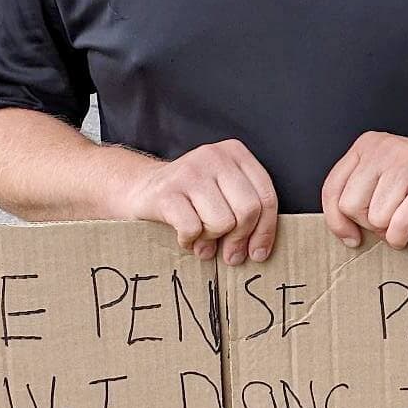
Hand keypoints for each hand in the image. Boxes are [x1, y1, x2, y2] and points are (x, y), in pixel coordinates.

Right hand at [117, 139, 277, 263]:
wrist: (141, 189)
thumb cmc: (192, 198)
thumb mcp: (225, 192)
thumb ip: (247, 211)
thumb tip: (259, 251)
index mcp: (235, 153)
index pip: (266, 196)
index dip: (266, 231)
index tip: (258, 254)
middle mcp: (213, 156)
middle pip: (248, 210)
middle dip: (240, 239)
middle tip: (230, 254)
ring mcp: (188, 172)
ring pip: (222, 222)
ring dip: (211, 239)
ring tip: (201, 237)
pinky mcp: (166, 192)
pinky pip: (192, 229)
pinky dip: (189, 241)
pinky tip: (184, 236)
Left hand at [321, 132, 407, 249]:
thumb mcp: (388, 176)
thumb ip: (362, 194)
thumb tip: (343, 232)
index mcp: (368, 145)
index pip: (332, 190)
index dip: (337, 221)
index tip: (352, 237)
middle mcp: (384, 150)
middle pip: (351, 207)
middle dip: (371, 226)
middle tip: (396, 224)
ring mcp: (407, 165)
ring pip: (376, 219)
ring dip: (395, 231)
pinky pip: (399, 227)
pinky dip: (406, 238)